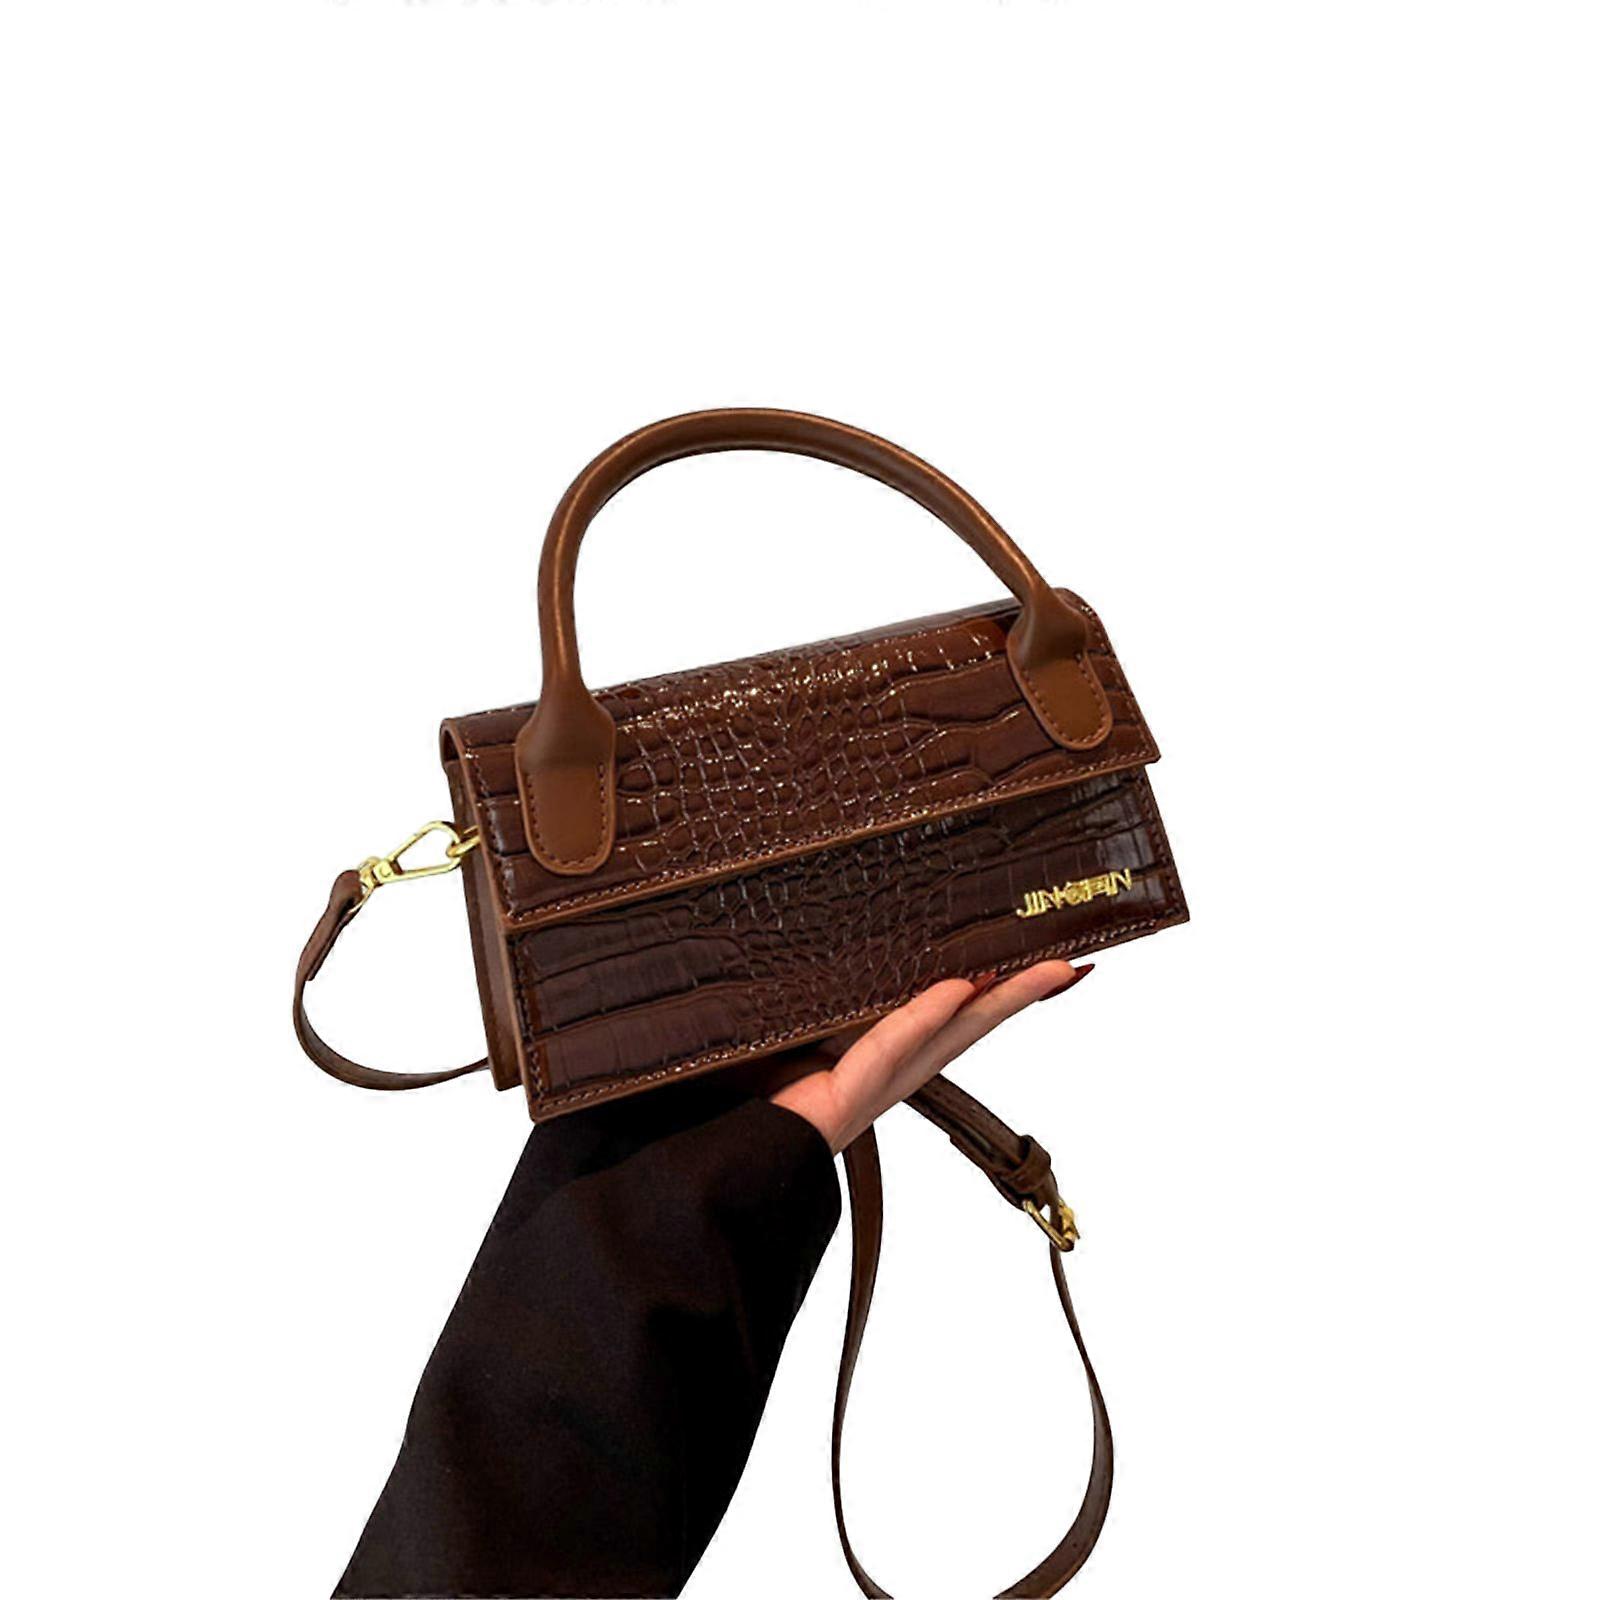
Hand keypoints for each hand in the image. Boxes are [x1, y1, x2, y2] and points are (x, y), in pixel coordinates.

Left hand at [764, 960, 1092, 1152]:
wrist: (730, 1154)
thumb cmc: (748, 1091)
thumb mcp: (794, 1025)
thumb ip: (821, 995)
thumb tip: (824, 935)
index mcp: (880, 1055)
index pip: (947, 1015)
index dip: (991, 987)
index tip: (1035, 960)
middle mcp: (890, 1070)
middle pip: (970, 1023)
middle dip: (1021, 991)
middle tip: (1068, 961)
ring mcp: (875, 1084)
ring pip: (950, 1033)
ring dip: (1001, 998)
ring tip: (1046, 969)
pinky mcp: (847, 1094)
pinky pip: (888, 1046)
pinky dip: (923, 1015)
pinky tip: (959, 988)